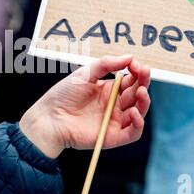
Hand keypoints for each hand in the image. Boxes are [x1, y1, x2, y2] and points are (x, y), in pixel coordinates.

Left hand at [20, 55, 150, 157]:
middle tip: (143, 73)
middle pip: (138, 94)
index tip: (136, 64)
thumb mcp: (85, 73)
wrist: (49, 117)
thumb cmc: (63, 95)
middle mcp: (114, 105)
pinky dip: (138, 123)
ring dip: (144, 101)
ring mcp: (114, 120)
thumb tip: (130, 57)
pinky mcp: (113, 136)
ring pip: (139, 112)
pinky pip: (133, 133)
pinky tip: (134, 112)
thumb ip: (106, 64)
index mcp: (109, 89)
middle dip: (144, 82)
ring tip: (141, 92)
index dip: (138, 72)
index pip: (132, 80)